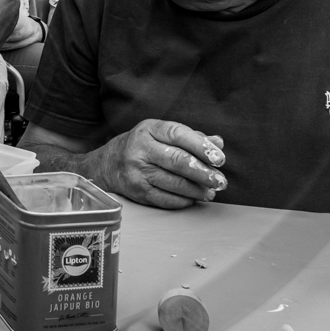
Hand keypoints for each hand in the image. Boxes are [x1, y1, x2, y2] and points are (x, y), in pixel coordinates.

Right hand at [87, 120, 226, 208]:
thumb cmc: (143, 146)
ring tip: (211, 191)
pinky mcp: (137, 191)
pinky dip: (183, 200)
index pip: (179, 134)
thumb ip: (191, 137)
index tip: (220, 158)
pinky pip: (165, 199)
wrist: (108, 164)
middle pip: (177, 161)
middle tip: (220, 181)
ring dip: (197, 190)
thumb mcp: (161, 134)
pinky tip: (193, 198)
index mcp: (149, 129)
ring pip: (173, 183)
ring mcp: (137, 172)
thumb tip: (218, 142)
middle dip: (203, 173)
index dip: (201, 146)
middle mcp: (141, 149)